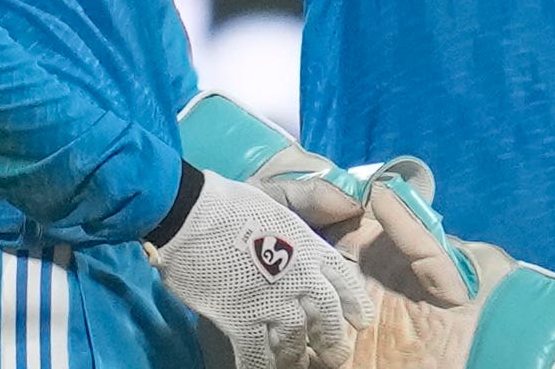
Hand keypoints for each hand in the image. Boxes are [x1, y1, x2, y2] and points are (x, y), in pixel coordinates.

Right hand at [149, 171, 370, 368]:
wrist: (192, 214)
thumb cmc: (231, 203)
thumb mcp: (280, 201)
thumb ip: (305, 211)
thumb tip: (338, 204)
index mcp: (309, 247)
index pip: (344, 281)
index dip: (355, 303)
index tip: (361, 321)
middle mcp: (298, 278)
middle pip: (325, 319)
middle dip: (332, 342)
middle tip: (335, 357)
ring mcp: (270, 302)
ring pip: (294, 342)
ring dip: (296, 358)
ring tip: (297, 366)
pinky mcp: (240, 320)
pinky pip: (257, 356)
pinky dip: (260, 367)